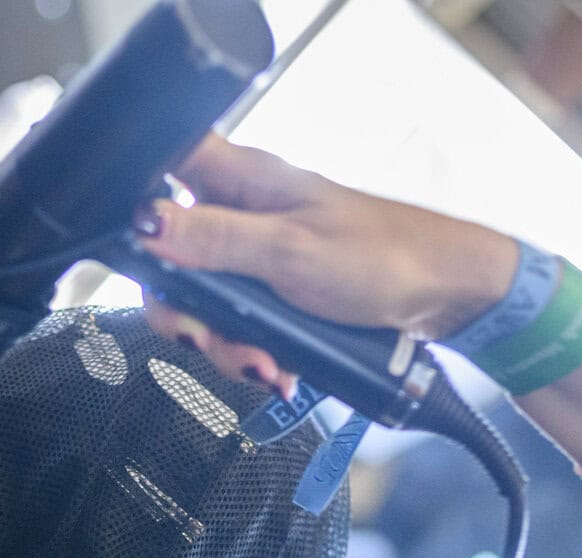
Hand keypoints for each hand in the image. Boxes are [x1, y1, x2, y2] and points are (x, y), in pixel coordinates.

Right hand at [134, 135, 517, 395]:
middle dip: (184, 311)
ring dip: (222, 343)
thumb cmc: (383, 256)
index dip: (136, 205)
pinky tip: (275, 367)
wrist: (444, 295)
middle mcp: (239, 210)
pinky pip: (235, 322)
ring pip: (200, 300)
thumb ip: (214, 239)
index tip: (147, 255)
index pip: (160, 166)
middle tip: (205, 338)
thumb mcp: (290, 252)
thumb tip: (147, 223)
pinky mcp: (271, 288)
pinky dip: (248, 350)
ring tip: (261, 364)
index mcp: (239, 179)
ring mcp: (254, 252)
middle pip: (167, 256)